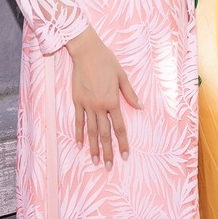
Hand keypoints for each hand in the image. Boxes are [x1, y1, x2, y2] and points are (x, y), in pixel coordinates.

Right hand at [65, 29, 142, 170]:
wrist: (86, 52)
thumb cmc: (107, 62)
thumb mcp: (122, 76)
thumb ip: (130, 94)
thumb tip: (141, 107)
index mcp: (113, 100)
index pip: (119, 126)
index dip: (123, 142)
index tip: (125, 155)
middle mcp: (99, 106)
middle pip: (104, 133)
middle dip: (108, 151)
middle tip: (110, 166)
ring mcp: (87, 105)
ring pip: (91, 131)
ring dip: (93, 147)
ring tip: (95, 161)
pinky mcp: (77, 101)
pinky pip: (78, 121)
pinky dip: (79, 133)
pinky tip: (80, 144)